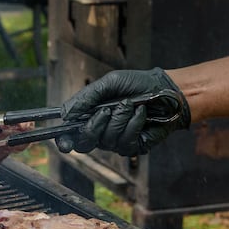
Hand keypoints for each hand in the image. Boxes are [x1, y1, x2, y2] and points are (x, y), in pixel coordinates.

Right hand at [56, 68, 190, 155]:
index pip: (72, 135)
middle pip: (85, 142)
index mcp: (91, 116)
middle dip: (94, 126)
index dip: (65, 140)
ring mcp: (117, 141)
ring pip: (107, 140)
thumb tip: (65, 113)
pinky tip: (141, 112)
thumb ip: (86, 97)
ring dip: (119, 119)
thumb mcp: (109, 83)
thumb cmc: (137, 84)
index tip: (64, 141)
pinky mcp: (134, 146)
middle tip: (107, 110)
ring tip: (130, 104)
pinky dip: (134, 123)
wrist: (165, 89)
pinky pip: (126, 141)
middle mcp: (101, 132)